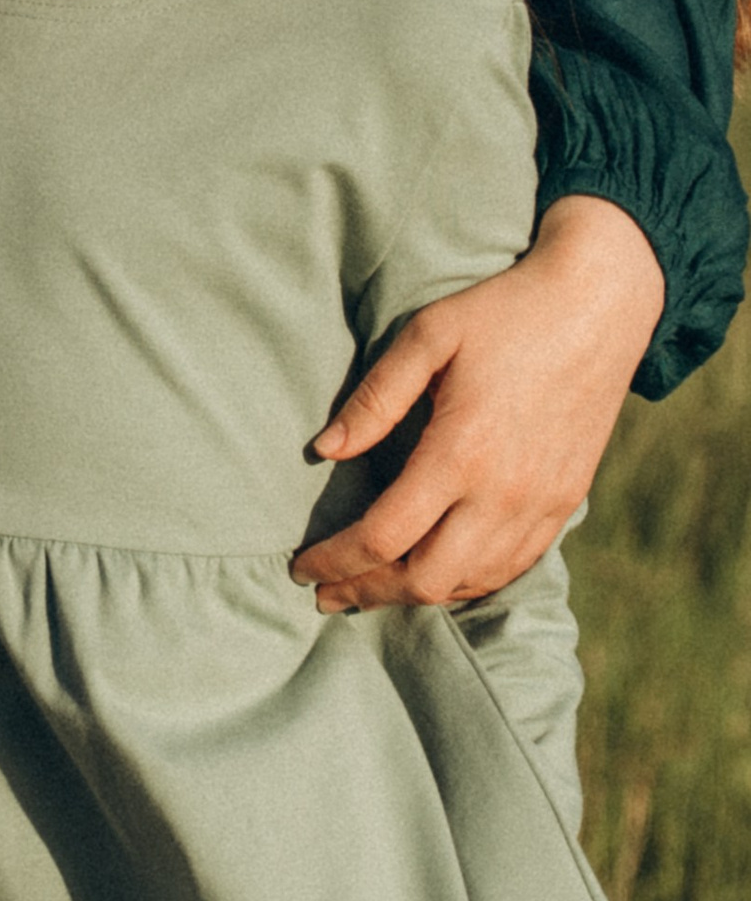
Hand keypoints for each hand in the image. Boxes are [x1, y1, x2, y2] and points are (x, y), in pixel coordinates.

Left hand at [294, 196, 665, 612]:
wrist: (600, 306)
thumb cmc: (505, 312)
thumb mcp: (427, 336)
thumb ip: (375, 399)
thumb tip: (325, 450)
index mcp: (460, 453)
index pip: (382, 537)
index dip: (334, 561)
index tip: (301, 568)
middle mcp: (504, 494)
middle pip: (425, 579)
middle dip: (367, 593)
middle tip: (325, 592)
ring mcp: (541, 505)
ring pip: (470, 582)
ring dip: (414, 594)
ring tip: (371, 588)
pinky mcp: (565, 503)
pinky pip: (512, 567)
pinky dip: (466, 581)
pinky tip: (437, 573)